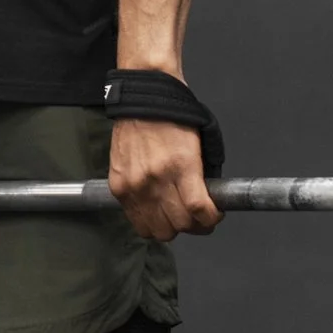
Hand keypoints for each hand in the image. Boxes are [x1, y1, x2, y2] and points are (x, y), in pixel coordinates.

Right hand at [107, 118, 218, 241]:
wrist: (141, 101)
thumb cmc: (173, 118)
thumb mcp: (199, 145)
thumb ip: (203, 176)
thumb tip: (209, 203)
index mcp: (182, 164)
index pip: (199, 209)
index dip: (211, 220)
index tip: (214, 216)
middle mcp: (156, 178)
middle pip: (179, 225)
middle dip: (195, 226)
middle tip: (198, 218)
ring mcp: (134, 185)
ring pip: (157, 230)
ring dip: (171, 228)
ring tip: (175, 216)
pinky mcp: (118, 187)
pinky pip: (136, 221)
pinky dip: (150, 222)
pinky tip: (157, 211)